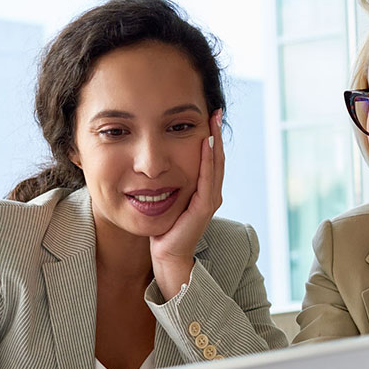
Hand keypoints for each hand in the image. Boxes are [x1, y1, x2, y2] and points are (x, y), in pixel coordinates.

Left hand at [149, 111, 224, 297]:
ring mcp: (209, 200)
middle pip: (217, 157)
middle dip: (216, 133)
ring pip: (215, 164)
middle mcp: (210, 194)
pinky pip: (207, 177)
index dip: (210, 138)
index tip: (206, 116)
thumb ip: (166, 185)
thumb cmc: (163, 232)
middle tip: (215, 110)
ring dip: (215, 141)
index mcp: (203, 191)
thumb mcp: (166, 201)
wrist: (168, 257)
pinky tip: (205, 143)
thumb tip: (152, 167)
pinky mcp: (204, 207)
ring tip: (213, 121)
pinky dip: (207, 159)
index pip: (209, 158)